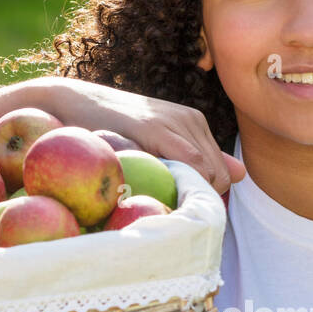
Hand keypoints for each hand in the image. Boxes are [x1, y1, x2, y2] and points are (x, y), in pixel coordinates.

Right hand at [36, 76, 245, 194]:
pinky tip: (159, 193)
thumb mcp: (157, 143)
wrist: (71, 102)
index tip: (178, 208)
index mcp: (194, 123)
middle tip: (168, 208)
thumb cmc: (110, 129)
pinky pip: (190, 162)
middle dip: (200, 199)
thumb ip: (199, 157)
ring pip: (208, 173)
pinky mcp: (155, 128)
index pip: (222, 173)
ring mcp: (175, 122)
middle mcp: (191, 120)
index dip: (206, 198)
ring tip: (159, 201)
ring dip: (189, 195)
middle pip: (218, 177)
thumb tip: (241, 175)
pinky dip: (183, 183)